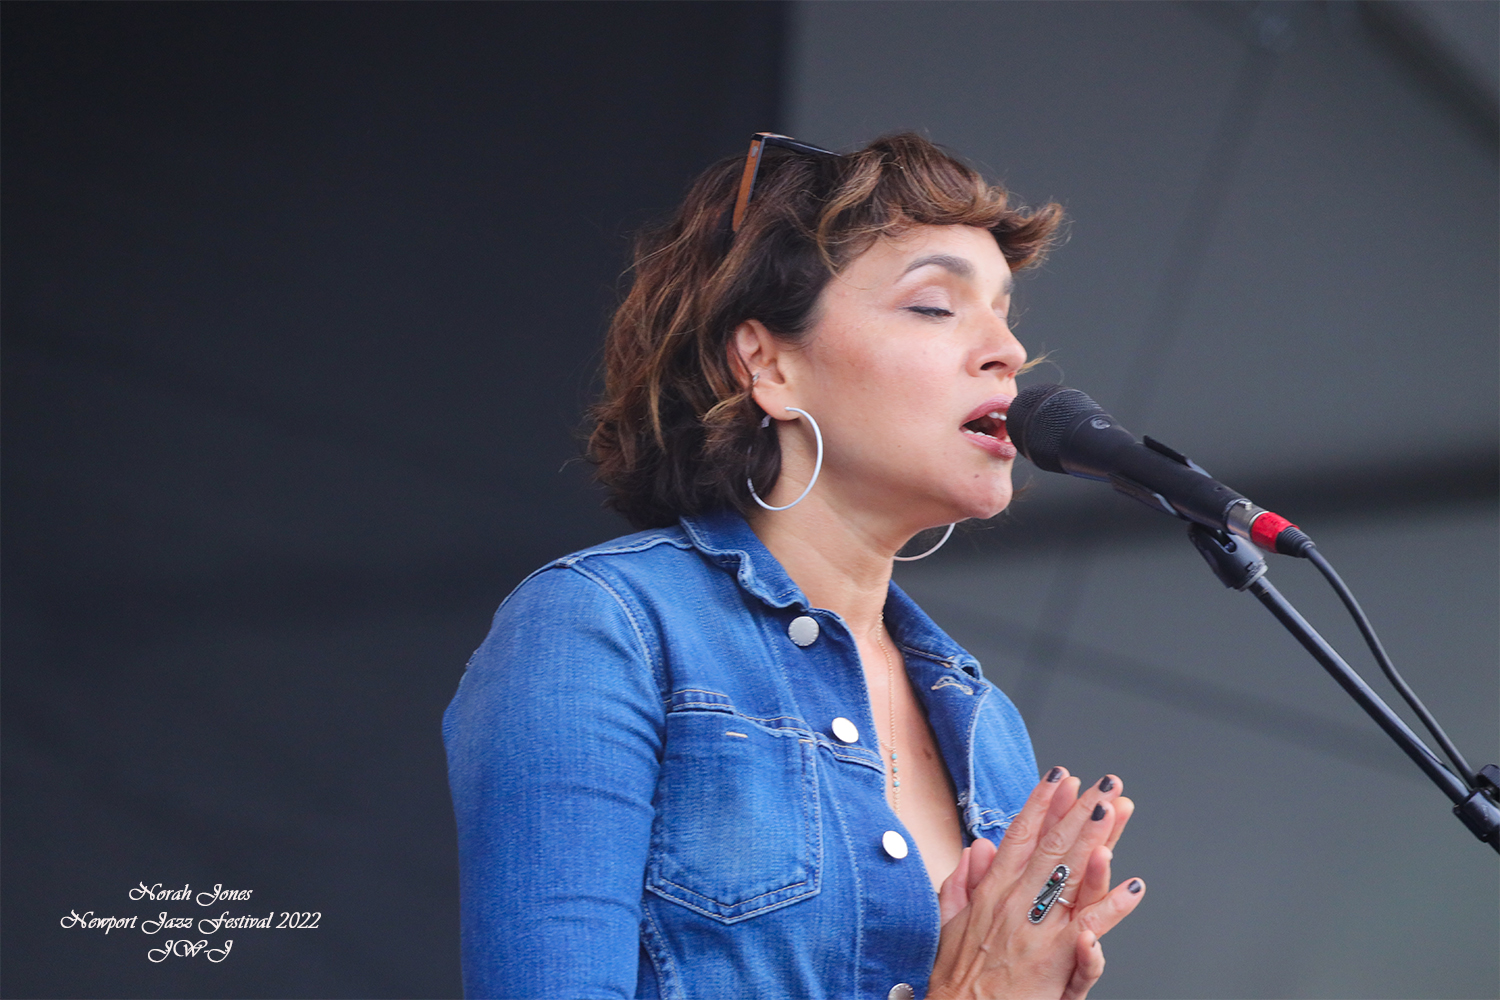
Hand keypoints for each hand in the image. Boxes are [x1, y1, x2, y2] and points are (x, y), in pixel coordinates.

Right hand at [929, 769, 1143, 999]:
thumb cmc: (955, 980)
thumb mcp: (949, 923)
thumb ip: (962, 882)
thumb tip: (977, 847)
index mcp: (991, 892)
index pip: (1019, 836)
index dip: (1041, 804)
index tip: (1059, 777)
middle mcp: (1016, 902)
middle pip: (1052, 846)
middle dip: (1078, 811)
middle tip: (1103, 784)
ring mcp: (1037, 928)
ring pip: (1073, 874)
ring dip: (1097, 839)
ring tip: (1116, 811)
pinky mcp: (1055, 957)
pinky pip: (1092, 925)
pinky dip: (1114, 905)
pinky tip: (1134, 885)